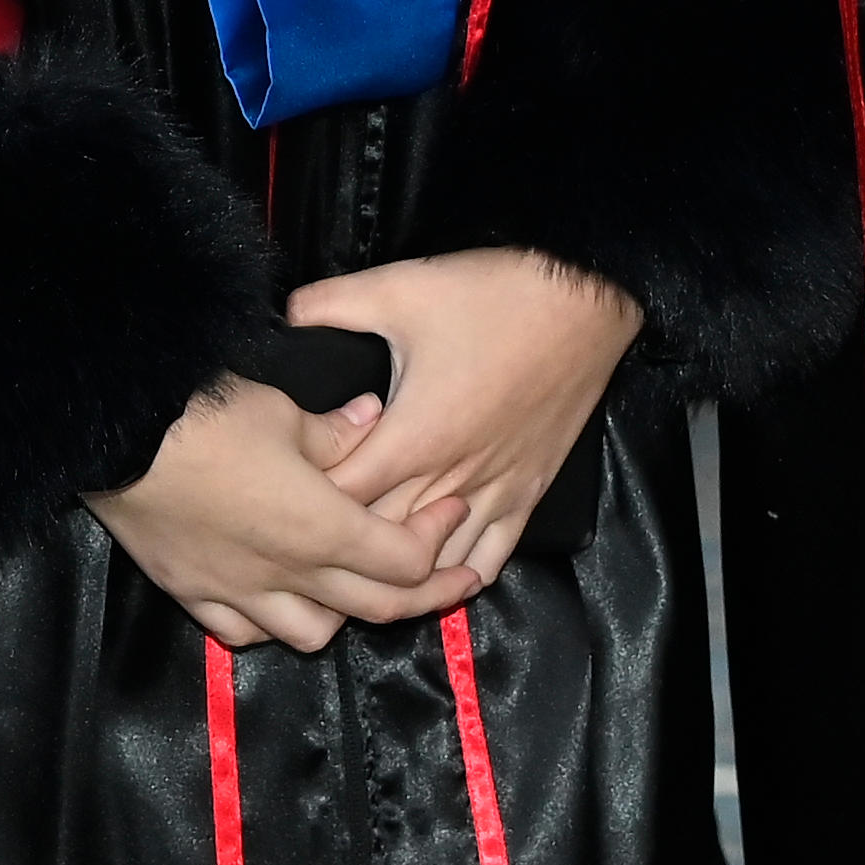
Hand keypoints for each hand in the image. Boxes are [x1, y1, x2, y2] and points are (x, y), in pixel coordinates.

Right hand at [85, 376, 473, 652]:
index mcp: (323, 529)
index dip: (438, 540)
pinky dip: (269, 621)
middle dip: (427, 592)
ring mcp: (239, 591)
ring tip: (351, 584)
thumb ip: (336, 433)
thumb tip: (370, 420)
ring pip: (314, 633)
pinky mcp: (194, 592)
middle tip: (455, 574)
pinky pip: (244, 631)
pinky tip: (274, 597)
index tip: (451, 509)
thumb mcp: (282, 410)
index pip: (406, 560)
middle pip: (379, 607)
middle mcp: (289, 575)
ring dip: (344, 613)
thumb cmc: (204, 414)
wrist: (112, 433)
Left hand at [294, 248, 642, 579]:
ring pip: (438, 557)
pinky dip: (463, 570)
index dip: (307, 500)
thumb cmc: (493, 296)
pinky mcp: (529, 490)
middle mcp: (453, 477)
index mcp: (414, 437)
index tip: (281, 493)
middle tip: (306, 544)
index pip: (343, 498)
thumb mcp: (399, 288)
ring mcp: (495, 489)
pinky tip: (443, 576)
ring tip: (361, 569)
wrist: (583, 302)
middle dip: (344, 543)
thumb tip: (285, 314)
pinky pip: (494, 553)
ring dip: (400, 565)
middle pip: (385, 539)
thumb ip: (331, 303)